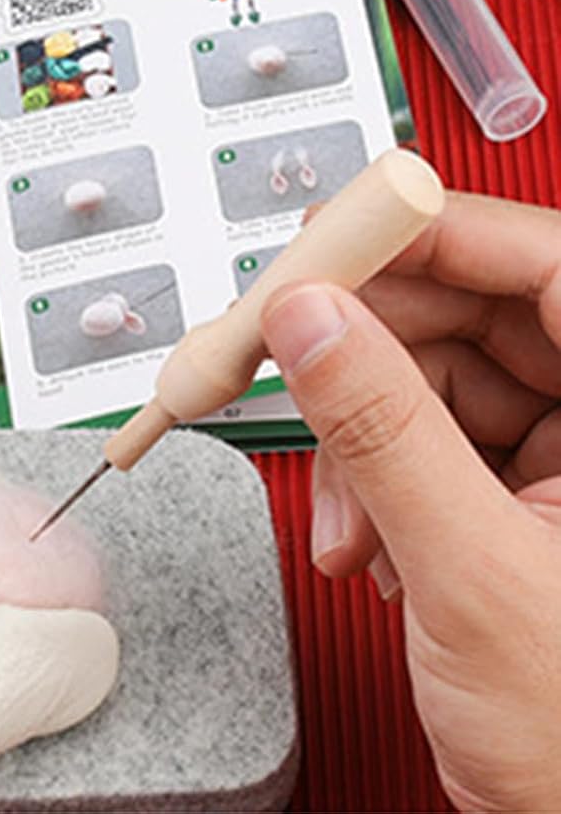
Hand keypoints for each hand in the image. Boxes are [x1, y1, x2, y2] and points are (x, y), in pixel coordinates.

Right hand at [259, 194, 560, 811]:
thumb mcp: (475, 578)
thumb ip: (382, 431)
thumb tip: (310, 317)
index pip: (545, 263)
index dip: (427, 236)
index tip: (329, 244)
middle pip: (474, 311)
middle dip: (365, 353)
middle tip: (281, 358)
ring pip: (440, 375)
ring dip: (361, 433)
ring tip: (343, 512)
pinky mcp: (534, 496)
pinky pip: (434, 436)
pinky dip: (378, 475)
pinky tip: (366, 536)